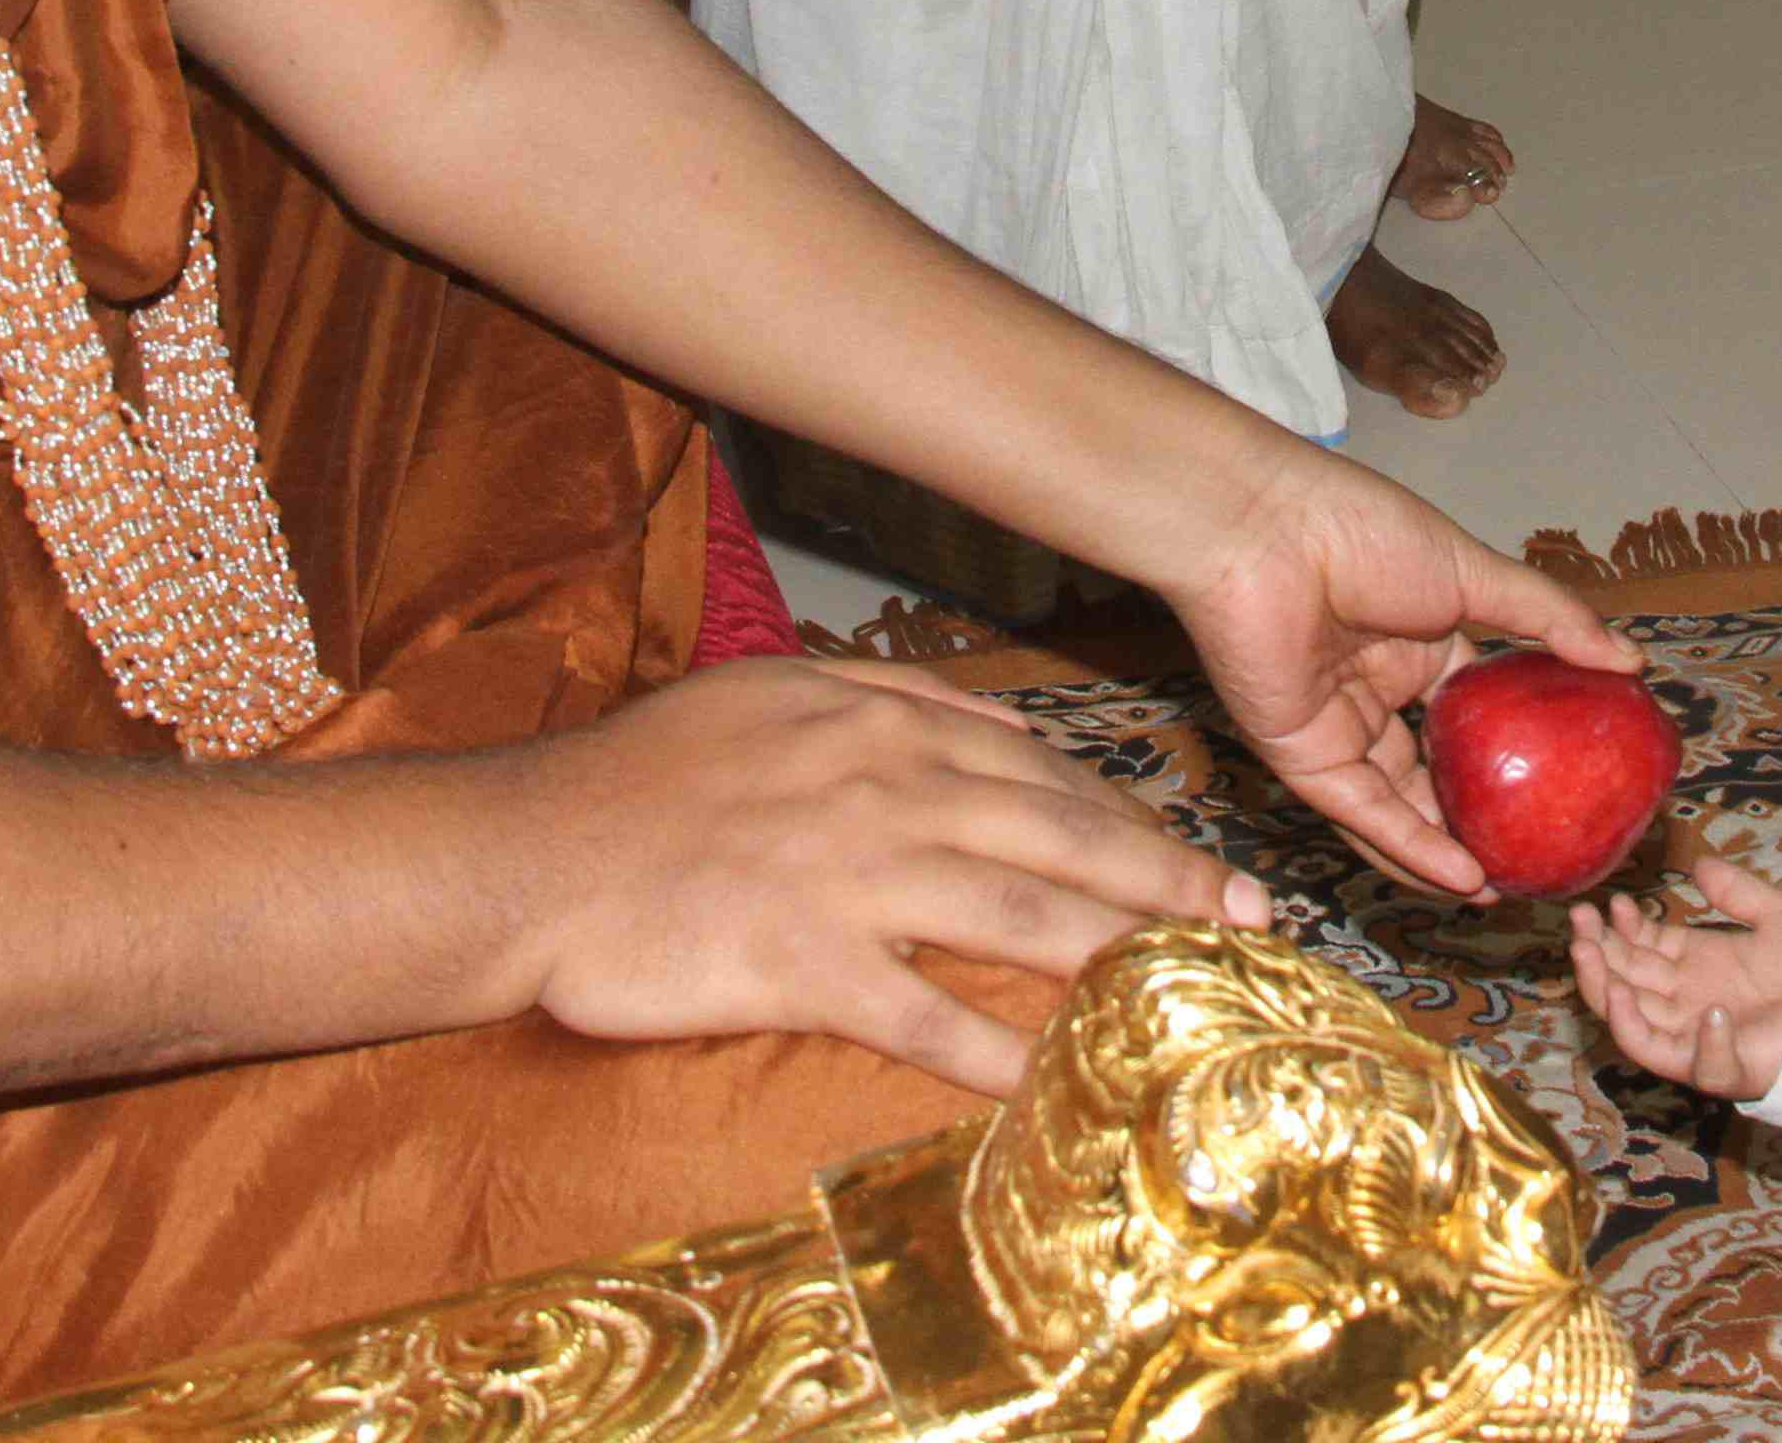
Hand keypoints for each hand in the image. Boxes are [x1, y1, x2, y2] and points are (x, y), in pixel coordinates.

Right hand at [512, 656, 1267, 1094]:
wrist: (530, 848)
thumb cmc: (641, 774)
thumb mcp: (770, 694)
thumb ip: (884, 706)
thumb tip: (986, 727)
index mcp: (880, 721)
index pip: (1038, 768)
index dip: (1127, 813)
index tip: (1191, 849)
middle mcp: (886, 787)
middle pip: (1065, 835)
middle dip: (1171, 877)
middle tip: (1251, 916)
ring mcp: (852, 877)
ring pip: (1025, 917)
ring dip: (1126, 954)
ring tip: (1198, 987)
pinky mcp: (806, 964)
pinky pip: (930, 1019)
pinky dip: (1003, 1056)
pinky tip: (1061, 1086)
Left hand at [1160, 452, 1635, 899]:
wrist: (1263, 532)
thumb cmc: (1362, 531)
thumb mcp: (1474, 574)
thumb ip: (1549, 621)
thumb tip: (1631, 662)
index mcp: (1417, 642)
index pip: (1472, 714)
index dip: (1514, 753)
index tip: (1564, 788)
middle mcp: (1376, 690)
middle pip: (1433, 772)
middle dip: (1476, 820)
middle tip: (1530, 859)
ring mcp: (1338, 726)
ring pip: (1396, 805)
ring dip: (1443, 851)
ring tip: (1499, 891)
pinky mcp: (1301, 755)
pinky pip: (1361, 812)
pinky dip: (1409, 846)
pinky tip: (1459, 876)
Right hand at [1565, 850, 1781, 1099]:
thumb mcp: (1778, 916)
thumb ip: (1738, 893)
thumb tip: (1700, 863)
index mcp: (1702, 966)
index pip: (1644, 951)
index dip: (1620, 929)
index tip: (1608, 902)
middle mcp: (1692, 1003)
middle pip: (1628, 983)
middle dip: (1598, 953)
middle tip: (1580, 921)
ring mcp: (1703, 1039)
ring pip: (1635, 1024)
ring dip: (1608, 991)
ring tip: (1592, 954)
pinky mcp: (1725, 1068)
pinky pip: (1690, 1063)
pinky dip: (1687, 1042)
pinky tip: (1706, 1007)